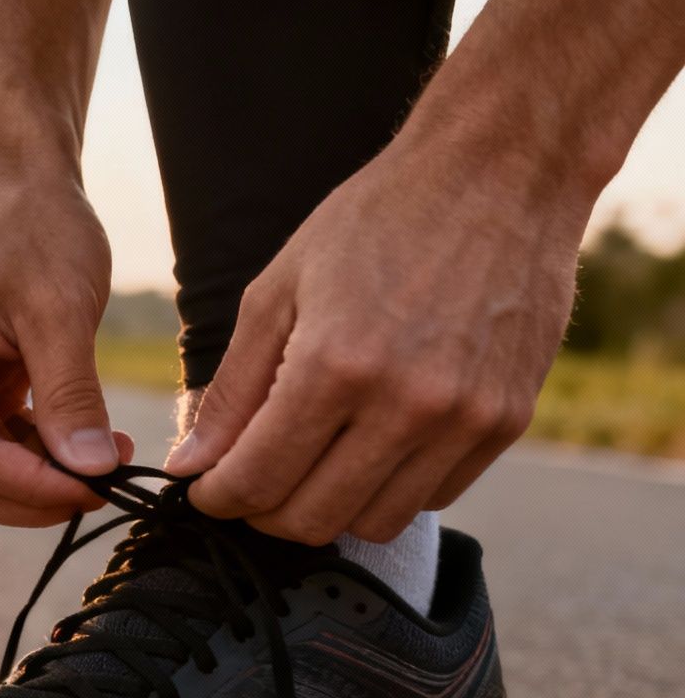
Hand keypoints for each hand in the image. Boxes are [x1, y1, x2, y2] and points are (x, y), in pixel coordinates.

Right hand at [0, 181, 133, 526]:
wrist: (10, 186)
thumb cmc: (34, 228)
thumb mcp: (63, 309)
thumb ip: (72, 396)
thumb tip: (93, 472)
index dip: (32, 486)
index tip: (102, 485)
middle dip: (32, 495)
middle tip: (108, 478)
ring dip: (31, 483)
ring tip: (99, 456)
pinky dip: (24, 461)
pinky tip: (72, 442)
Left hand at [166, 144, 580, 543]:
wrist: (502, 174)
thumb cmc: (376, 221)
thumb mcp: (278, 290)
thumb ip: (233, 389)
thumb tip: (190, 466)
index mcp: (335, 366)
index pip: (256, 480)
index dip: (217, 498)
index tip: (205, 489)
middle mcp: (405, 404)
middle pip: (311, 519)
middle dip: (263, 512)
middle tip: (250, 482)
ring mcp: (464, 419)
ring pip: (373, 523)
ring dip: (328, 508)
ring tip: (310, 464)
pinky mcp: (507, 422)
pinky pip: (433, 498)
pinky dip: (389, 489)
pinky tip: (370, 445)